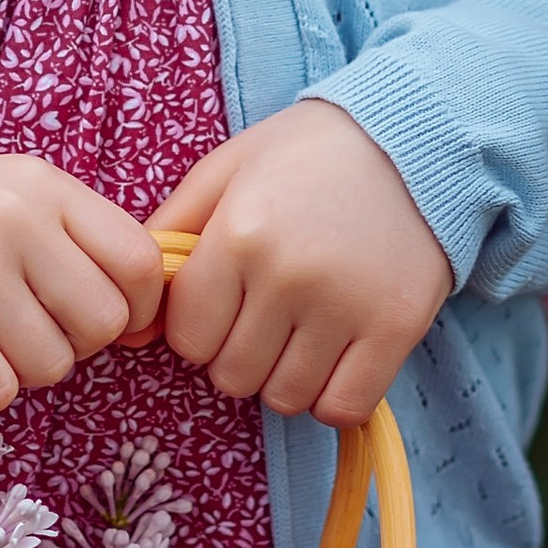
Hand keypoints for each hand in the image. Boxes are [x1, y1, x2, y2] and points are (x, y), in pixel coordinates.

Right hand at [0, 154, 167, 413]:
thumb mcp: (27, 201)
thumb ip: (90, 245)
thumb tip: (151, 322)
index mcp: (47, 187)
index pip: (139, 263)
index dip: (136, 307)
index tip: (108, 315)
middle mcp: (12, 218)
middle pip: (102, 323)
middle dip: (77, 341)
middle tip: (33, 323)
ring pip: (51, 365)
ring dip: (25, 366)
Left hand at [150, 100, 451, 426]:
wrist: (415, 141)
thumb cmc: (307, 156)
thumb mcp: (225, 171)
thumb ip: (170, 234)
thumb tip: (132, 324)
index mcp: (239, 234)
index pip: (188, 338)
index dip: (200, 330)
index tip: (225, 306)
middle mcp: (287, 275)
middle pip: (232, 375)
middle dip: (240, 354)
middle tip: (267, 317)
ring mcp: (345, 305)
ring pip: (285, 397)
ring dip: (286, 377)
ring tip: (303, 332)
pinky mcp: (396, 327)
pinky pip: (343, 406)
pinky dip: (333, 396)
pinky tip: (336, 358)